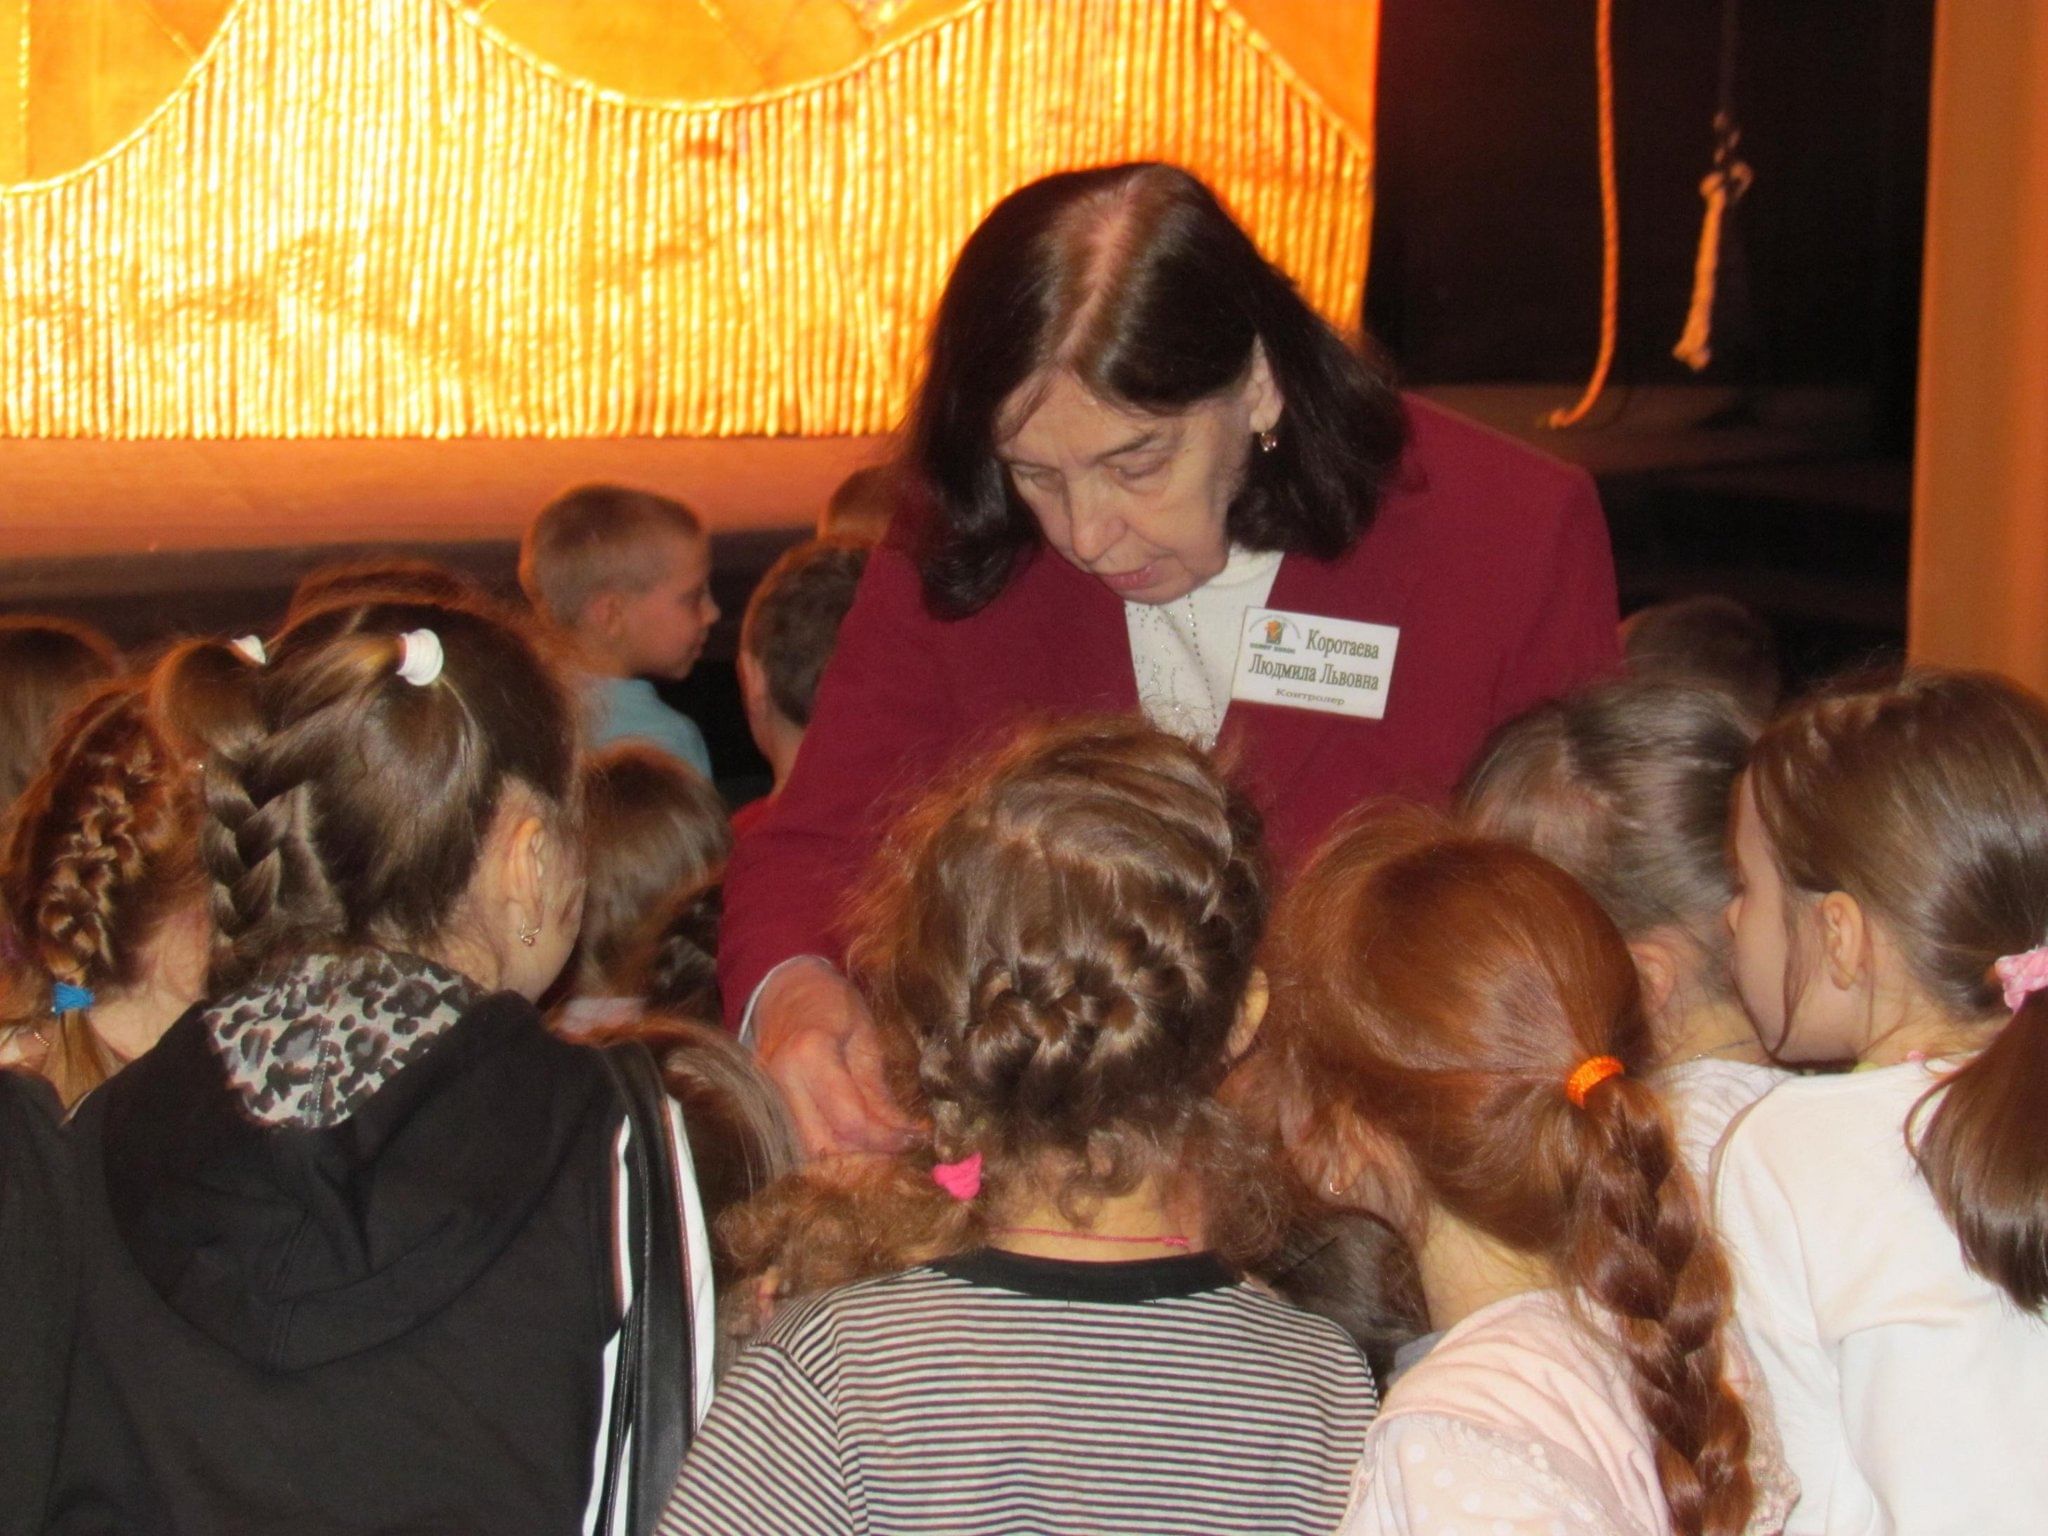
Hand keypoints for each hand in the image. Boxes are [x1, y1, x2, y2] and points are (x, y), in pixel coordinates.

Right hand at [754, 959, 915, 1158]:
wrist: (784, 987)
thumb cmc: (830, 1002)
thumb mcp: (865, 1037)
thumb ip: (878, 1091)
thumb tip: (905, 1135)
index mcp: (810, 1055)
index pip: (850, 1121)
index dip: (886, 1139)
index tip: (914, 1138)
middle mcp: (781, 1083)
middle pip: (824, 1148)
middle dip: (866, 1157)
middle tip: (898, 1148)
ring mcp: (766, 1097)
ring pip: (807, 1153)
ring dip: (846, 1158)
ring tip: (879, 1145)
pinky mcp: (765, 1107)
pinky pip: (798, 1141)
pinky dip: (828, 1148)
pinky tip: (854, 1141)